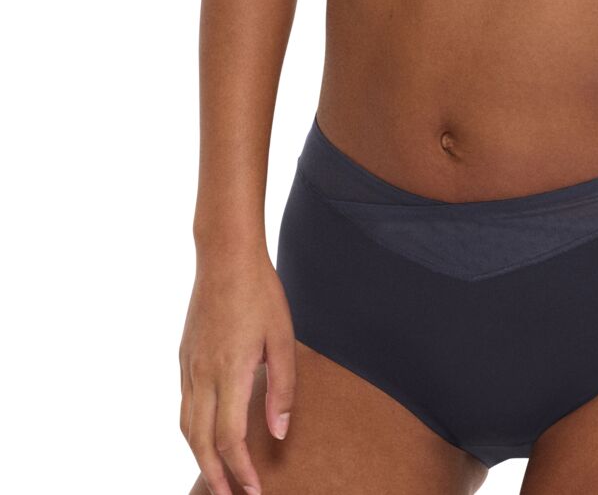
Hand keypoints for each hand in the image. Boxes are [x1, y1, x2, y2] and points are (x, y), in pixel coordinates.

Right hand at [178, 246, 295, 494]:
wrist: (225, 257)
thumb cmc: (260, 293)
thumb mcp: (283, 338)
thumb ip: (281, 388)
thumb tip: (278, 433)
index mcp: (231, 372)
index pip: (230, 438)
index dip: (240, 470)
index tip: (254, 491)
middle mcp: (203, 375)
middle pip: (201, 442)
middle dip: (214, 476)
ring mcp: (189, 366)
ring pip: (186, 427)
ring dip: (200, 457)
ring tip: (217, 476)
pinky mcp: (184, 356)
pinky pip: (184, 405)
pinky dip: (192, 431)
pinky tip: (205, 435)